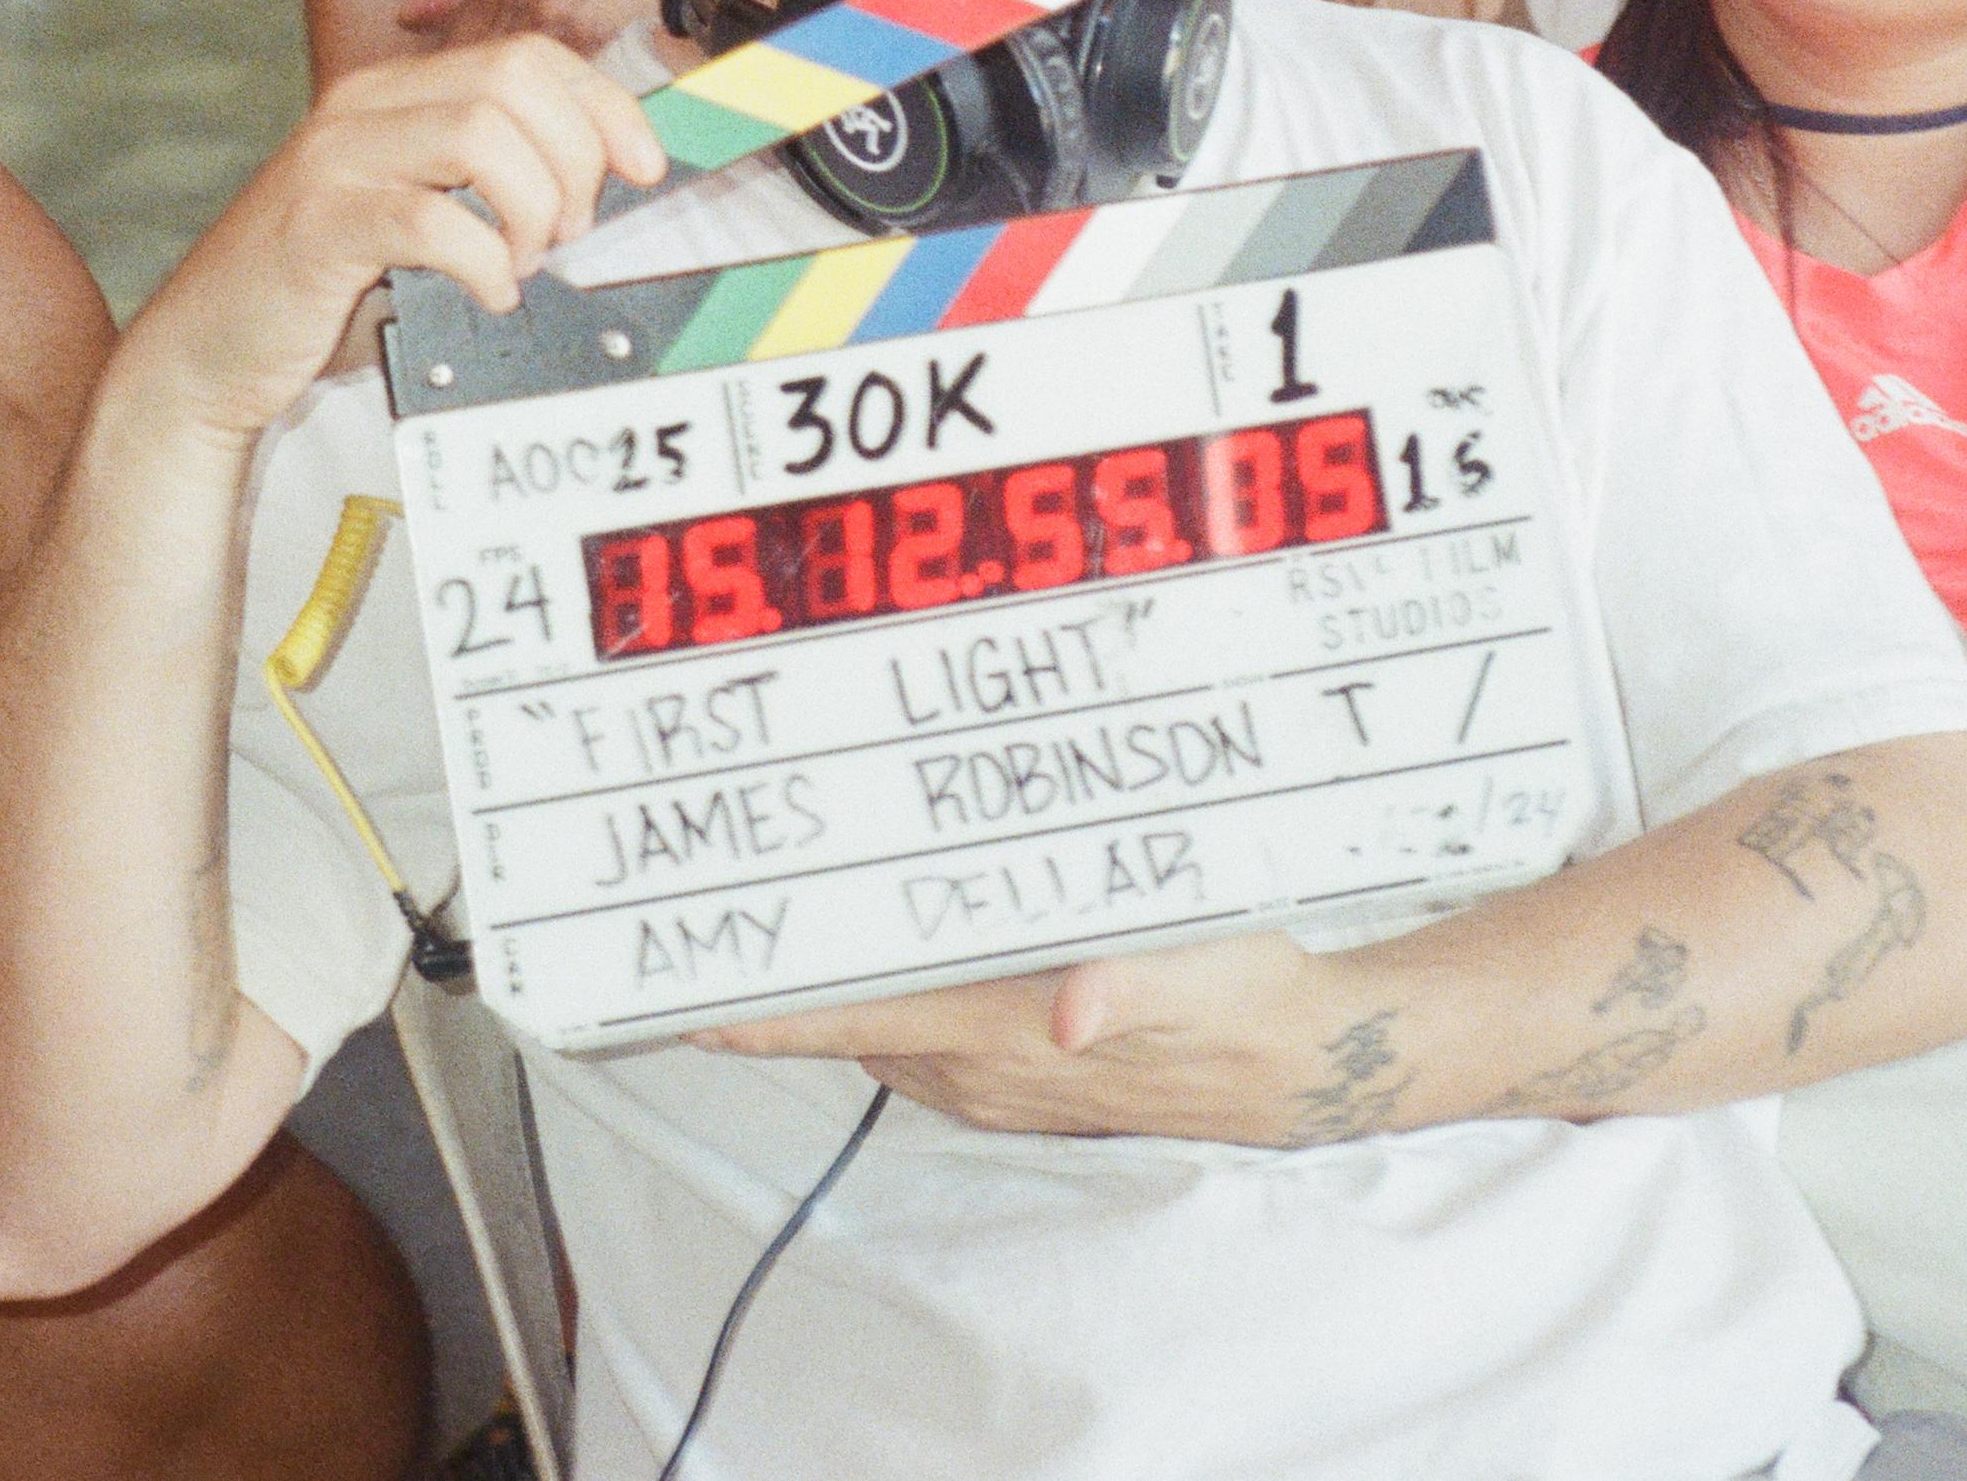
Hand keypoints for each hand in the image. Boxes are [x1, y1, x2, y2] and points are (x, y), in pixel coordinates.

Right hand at [108, 40, 661, 448]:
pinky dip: (484, 261)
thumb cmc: (321, 291)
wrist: (204, 350)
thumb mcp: (412, 216)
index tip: (643, 166)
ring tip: (524, 263)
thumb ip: (482, 185)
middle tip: (570, 231)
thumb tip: (596, 185)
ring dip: (533, 207)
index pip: (528, 56)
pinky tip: (487, 295)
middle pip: (515, 79)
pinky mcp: (319, 226)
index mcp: (394, 93)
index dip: (604, 105)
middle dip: (575, 155)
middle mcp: (363, 107)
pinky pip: (432, 218)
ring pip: (482, 134)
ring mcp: (336, 161)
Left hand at [694, 934, 1380, 1145]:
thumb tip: (1072, 1011)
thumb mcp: (1202, 971)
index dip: (751, 1010)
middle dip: (773, 966)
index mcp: (997, 1032)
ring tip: (767, 901)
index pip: (841, 1020)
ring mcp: (989, 1070)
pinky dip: (883, 981)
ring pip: (875, 1016)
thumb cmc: (1242, 1002)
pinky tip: (885, 930)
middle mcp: (975, 1062)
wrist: (1298, 1061)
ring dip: (828, 972)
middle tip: (699, 897)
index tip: (669, 992)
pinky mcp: (1012, 1061)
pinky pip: (917, 1023)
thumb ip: (1131, 986)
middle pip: (840, 1014)